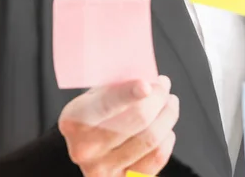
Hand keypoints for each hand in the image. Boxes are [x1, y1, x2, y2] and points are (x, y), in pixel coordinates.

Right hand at [59, 75, 178, 176]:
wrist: (89, 148)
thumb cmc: (99, 114)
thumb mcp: (97, 95)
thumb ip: (118, 85)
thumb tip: (149, 77)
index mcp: (74, 120)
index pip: (105, 105)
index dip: (128, 94)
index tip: (147, 85)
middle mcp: (84, 149)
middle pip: (137, 119)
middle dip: (158, 98)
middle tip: (164, 86)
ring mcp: (102, 169)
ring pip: (151, 138)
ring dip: (168, 115)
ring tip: (170, 102)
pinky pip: (156, 158)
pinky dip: (167, 139)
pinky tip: (166, 128)